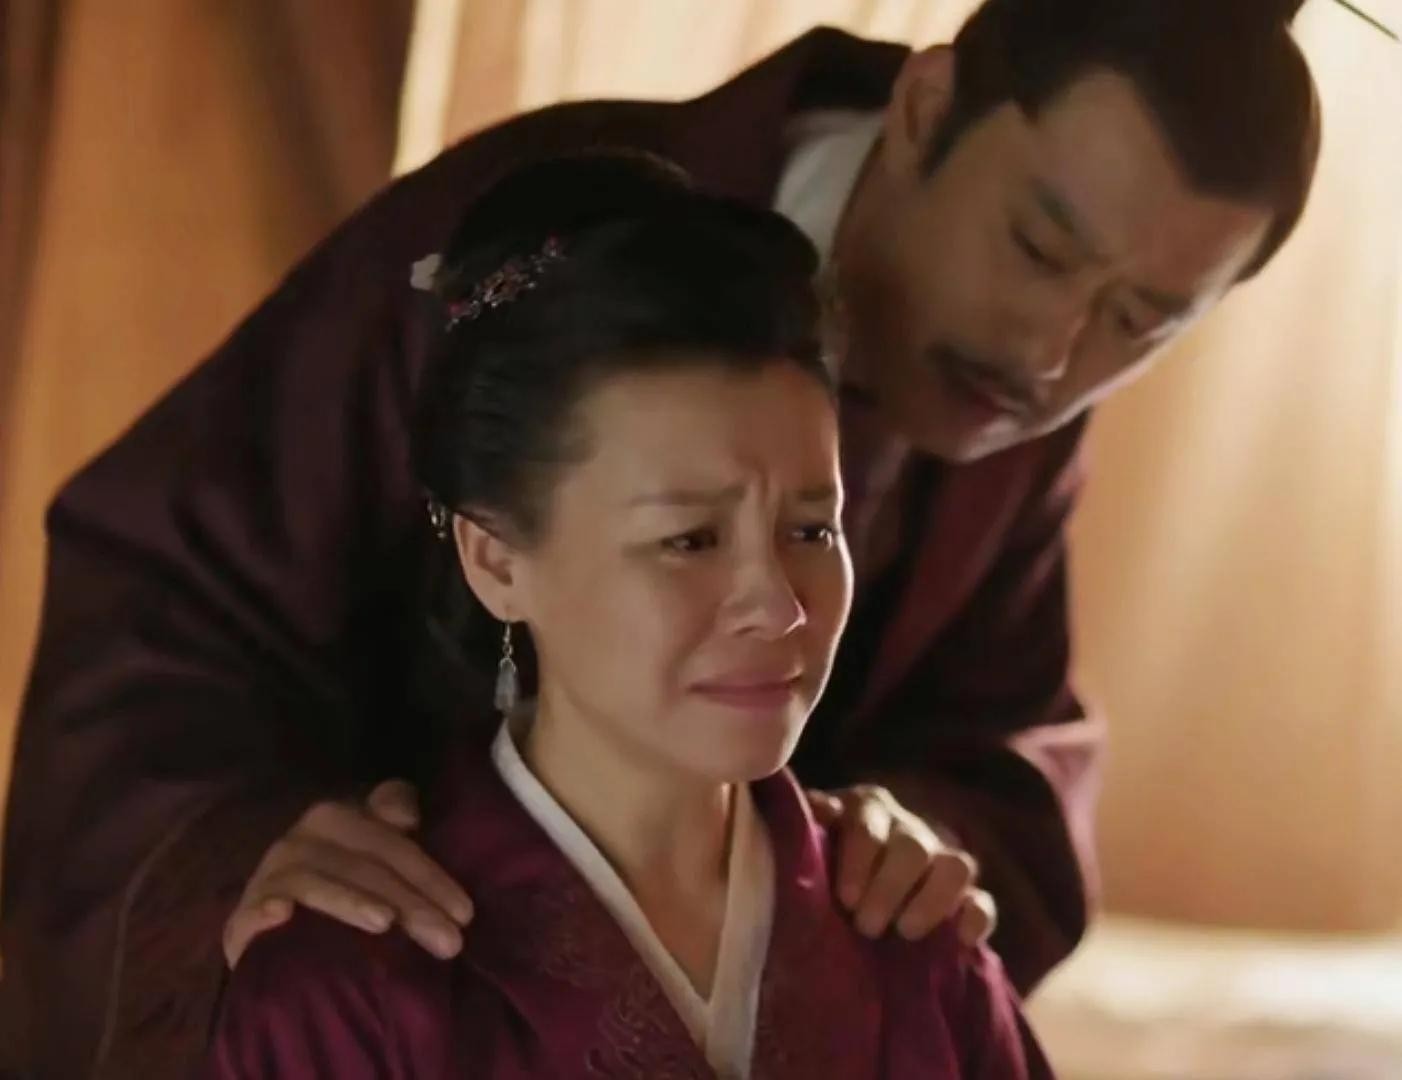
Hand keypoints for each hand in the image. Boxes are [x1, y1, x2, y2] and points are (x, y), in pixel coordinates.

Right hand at [223, 780, 473, 967]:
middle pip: (366, 865)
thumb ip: (392, 829)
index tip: (465, 913)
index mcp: (340, 820)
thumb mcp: (369, 858)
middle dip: (411, 903)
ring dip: (351, 901)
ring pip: (319, 882)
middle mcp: (304, 837)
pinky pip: (255, 906)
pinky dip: (267, 909)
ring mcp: (273, 872)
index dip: (430, 874)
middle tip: (448, 940)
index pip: (392, 843)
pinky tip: (281, 917)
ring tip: (384, 923)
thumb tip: (409, 815)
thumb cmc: (336, 887)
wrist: (272, 924)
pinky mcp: (245, 910)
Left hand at [807, 785, 995, 945]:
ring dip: (933, 901)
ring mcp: (942, 860)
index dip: (859, 860)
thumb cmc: (819, 869)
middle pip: (914, 847)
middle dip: (890, 888)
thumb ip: (810, 826)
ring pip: (957, 866)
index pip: (868, 823)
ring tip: (907, 932)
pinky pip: (982, 902)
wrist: (842, 905)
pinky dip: (976, 919)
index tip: (845, 898)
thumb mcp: (807, 845)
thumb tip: (822, 809)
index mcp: (867, 808)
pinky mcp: (965, 897)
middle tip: (866, 926)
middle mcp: (909, 828)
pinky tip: (961, 940)